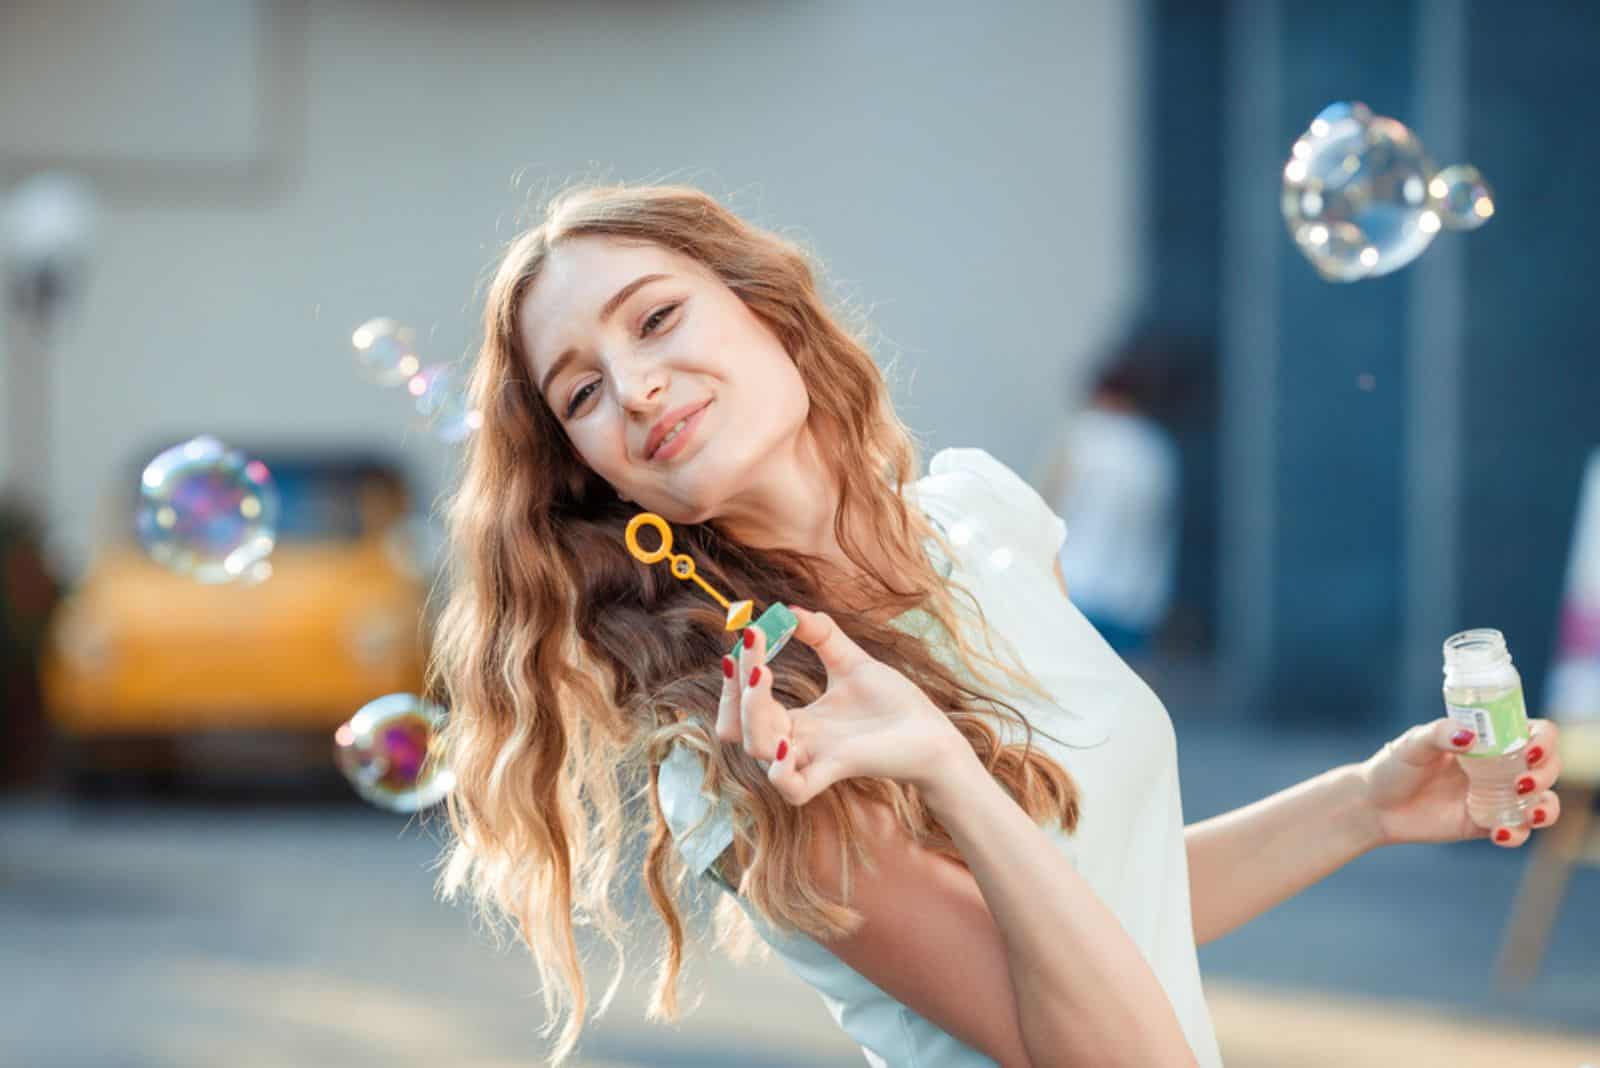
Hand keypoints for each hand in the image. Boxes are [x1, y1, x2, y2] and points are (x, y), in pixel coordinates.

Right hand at [714, 605, 965, 804]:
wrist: (933, 733)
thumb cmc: (895, 704)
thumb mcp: (851, 661)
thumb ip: (821, 635)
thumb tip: (789, 609)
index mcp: (795, 721)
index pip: (744, 704)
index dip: (738, 674)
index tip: (749, 632)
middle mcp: (796, 743)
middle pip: (737, 729)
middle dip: (736, 691)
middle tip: (752, 660)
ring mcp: (814, 759)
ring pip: (756, 749)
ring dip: (751, 713)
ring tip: (764, 676)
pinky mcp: (837, 770)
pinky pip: (791, 787)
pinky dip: (780, 768)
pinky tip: (788, 740)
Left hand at [1357, 717, 1564, 847]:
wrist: (1374, 806)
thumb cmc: (1394, 767)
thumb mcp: (1412, 744)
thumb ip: (1438, 734)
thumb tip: (1469, 736)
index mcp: (1488, 739)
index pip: (1533, 733)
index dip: (1544, 740)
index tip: (1531, 750)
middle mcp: (1499, 767)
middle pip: (1547, 767)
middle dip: (1544, 775)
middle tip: (1520, 782)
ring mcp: (1496, 797)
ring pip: (1542, 802)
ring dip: (1545, 807)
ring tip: (1527, 813)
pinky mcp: (1487, 825)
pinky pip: (1518, 831)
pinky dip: (1518, 834)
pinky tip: (1499, 833)